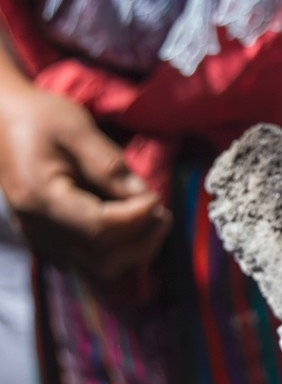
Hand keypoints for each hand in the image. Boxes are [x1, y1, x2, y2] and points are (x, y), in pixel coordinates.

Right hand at [0, 88, 171, 280]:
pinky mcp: (52, 238)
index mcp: (42, 198)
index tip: (157, 198)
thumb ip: (109, 165)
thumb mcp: (76, 129)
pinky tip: (135, 223)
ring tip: (155, 218)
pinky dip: (119, 248)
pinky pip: (90, 258)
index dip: (136, 218)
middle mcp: (40, 228)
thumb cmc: (39, 118)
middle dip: (142, 241)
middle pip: (102, 259)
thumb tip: (144, 196)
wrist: (2, 120)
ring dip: (135, 249)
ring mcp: (44, 237)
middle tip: (163, 213)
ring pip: (99, 266)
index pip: (99, 227)